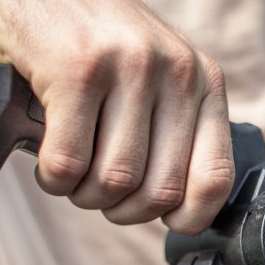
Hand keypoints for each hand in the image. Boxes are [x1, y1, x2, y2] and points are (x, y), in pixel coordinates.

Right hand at [0, 0, 233, 233]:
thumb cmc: (96, 46)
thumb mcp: (158, 78)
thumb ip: (176, 132)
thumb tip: (178, 211)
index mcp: (206, 82)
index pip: (216, 176)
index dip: (189, 216)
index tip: (163, 219)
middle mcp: (176, 71)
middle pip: (160, 190)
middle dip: (124, 211)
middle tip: (101, 195)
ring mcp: (128, 67)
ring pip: (114, 181)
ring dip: (86, 195)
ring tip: (73, 174)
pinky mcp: (75, 70)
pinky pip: (69, 162)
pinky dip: (54, 179)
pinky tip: (48, 162)